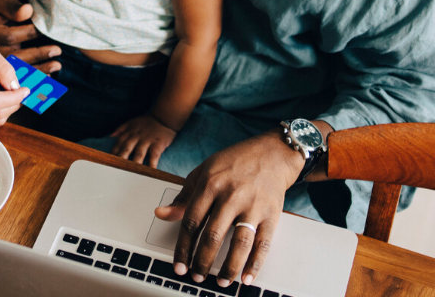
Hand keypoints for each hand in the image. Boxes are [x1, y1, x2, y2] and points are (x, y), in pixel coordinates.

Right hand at [0, 0, 61, 73]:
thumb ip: (11, 5)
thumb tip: (28, 12)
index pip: (7, 36)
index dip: (27, 34)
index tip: (43, 30)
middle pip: (11, 56)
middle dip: (36, 55)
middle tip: (57, 50)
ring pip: (15, 68)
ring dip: (38, 68)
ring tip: (57, 65)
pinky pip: (17, 72)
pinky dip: (32, 74)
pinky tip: (48, 75)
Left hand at [111, 115, 176, 167]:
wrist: (163, 117)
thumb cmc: (147, 122)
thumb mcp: (132, 122)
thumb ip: (120, 129)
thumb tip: (110, 136)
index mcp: (129, 133)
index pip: (118, 144)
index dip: (113, 154)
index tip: (108, 162)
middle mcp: (136, 137)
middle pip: (126, 149)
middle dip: (120, 160)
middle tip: (116, 170)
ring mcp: (147, 141)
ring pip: (139, 154)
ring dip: (134, 164)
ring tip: (130, 174)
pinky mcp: (158, 144)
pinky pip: (154, 155)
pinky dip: (152, 164)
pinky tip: (150, 172)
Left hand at [153, 132, 301, 286]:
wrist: (273, 153)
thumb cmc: (235, 162)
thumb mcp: (204, 173)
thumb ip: (184, 197)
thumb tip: (161, 214)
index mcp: (210, 184)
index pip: (191, 222)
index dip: (183, 247)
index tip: (179, 265)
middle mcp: (231, 195)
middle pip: (213, 235)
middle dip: (202, 261)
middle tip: (196, 276)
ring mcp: (253, 205)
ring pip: (239, 243)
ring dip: (228, 267)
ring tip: (220, 281)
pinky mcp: (272, 213)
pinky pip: (263, 243)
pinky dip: (255, 263)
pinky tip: (246, 277)